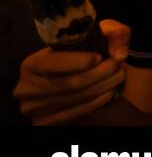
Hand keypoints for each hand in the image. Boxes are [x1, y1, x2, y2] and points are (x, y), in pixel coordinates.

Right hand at [15, 20, 130, 124]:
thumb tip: (119, 54)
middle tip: (118, 67)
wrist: (76, 81)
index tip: (100, 57)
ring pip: (76, 98)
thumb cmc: (83, 56)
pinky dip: (97, 103)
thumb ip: (113, 33)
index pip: (51, 63)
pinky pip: (75, 114)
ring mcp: (33, 109)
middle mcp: (26, 88)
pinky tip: (109, 93)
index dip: (78, 61)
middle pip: (69, 83)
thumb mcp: (96, 36)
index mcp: (31, 65)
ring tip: (118, 78)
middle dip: (101, 74)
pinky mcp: (44, 124)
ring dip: (104, 87)